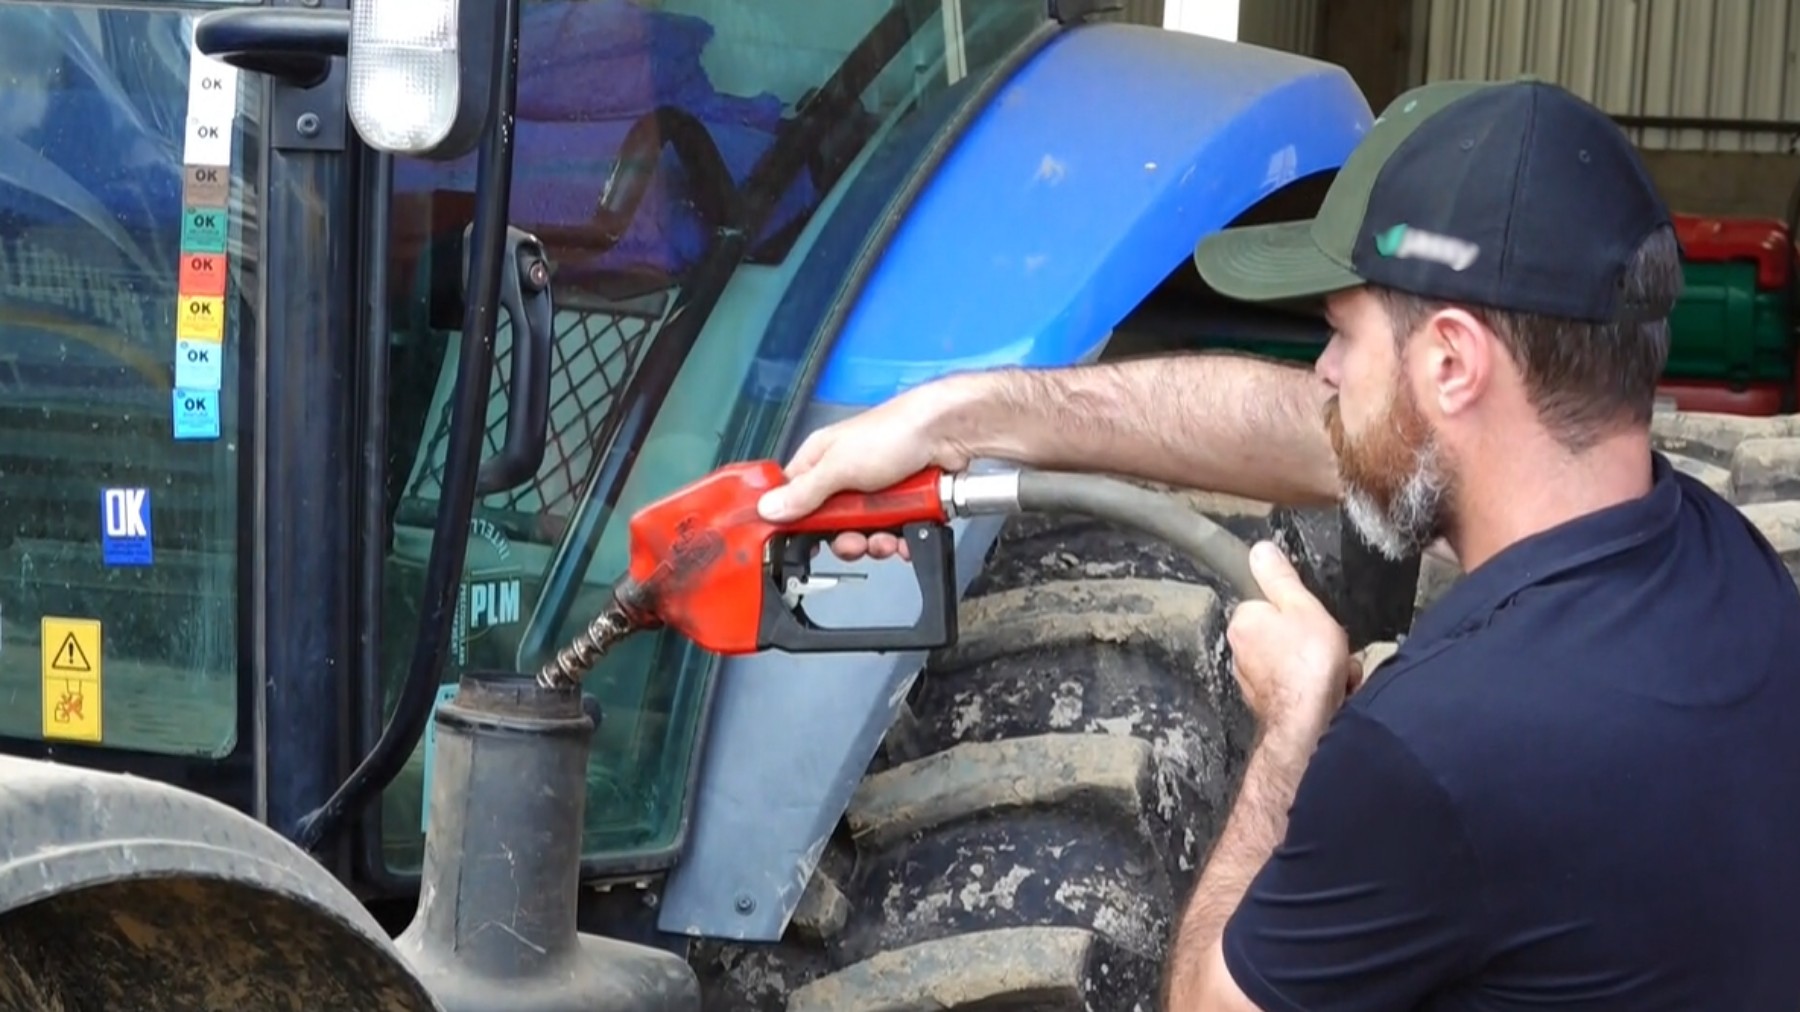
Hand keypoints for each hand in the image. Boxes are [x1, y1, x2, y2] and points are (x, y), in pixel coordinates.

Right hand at [757, 382, 973, 560]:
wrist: (948, 432)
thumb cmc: (895, 431)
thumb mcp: (839, 466)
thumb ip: (804, 492)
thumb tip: (768, 508)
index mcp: (821, 459)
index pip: (794, 498)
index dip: (796, 522)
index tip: (805, 541)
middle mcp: (846, 474)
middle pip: (832, 524)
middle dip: (846, 538)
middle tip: (856, 539)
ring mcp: (875, 490)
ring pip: (865, 532)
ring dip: (877, 542)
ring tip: (889, 536)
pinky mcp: (903, 502)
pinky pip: (894, 532)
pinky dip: (902, 538)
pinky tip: (907, 535)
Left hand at [1225, 541, 1358, 739]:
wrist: (1310, 724)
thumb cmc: (1307, 664)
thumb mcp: (1301, 606)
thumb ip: (1280, 578)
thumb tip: (1260, 551)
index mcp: (1244, 622)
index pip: (1270, 603)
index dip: (1298, 609)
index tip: (1312, 618)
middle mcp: (1241, 651)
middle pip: (1287, 633)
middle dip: (1315, 641)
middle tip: (1330, 648)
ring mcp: (1254, 679)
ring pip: (1297, 660)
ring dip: (1322, 665)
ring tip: (1336, 674)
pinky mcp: (1271, 703)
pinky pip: (1300, 685)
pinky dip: (1318, 688)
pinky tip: (1333, 693)